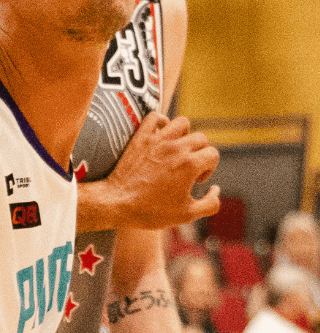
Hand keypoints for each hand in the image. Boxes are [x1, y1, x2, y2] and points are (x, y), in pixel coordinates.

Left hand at [84, 113, 220, 230]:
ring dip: (184, 134)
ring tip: (177, 149)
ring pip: (182, 123)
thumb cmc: (149, 211)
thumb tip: (216, 189)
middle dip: (199, 153)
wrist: (115, 204)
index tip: (195, 180)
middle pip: (201, 138)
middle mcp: (176, 148)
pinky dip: (160, 122)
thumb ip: (210, 203)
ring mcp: (157, 140)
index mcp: (190, 164)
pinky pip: (155, 117)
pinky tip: (160, 135)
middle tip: (186, 169)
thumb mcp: (186, 215)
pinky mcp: (141, 138)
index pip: (213, 155)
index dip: (208, 169)